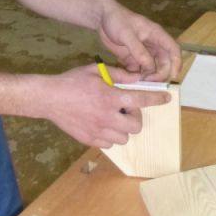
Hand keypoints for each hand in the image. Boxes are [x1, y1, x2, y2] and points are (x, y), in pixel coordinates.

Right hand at [38, 64, 169, 148]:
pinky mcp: (89, 139)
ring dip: (123, 129)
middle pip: (136, 127)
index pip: (141, 100)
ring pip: (124, 138)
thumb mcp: (96, 71)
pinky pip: (109, 144)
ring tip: (112, 118)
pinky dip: (110, 136)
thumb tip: (137, 78)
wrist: (49, 98)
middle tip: (125, 110)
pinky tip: (101, 124)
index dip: (157, 99)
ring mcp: (98, 131)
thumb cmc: (73, 81)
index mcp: (110, 97)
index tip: (166, 98)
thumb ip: (119, 74)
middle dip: (135, 118)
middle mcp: (107, 117)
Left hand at [97, 1, 181, 80]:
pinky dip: (136, 77)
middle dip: (160, 74)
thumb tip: (150, 67)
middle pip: (164, 63)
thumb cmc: (117, 20)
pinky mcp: (133, 58)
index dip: (177, 63)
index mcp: (156, 35)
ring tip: (139, 84)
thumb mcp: (127, 34)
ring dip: (149, 78)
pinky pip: (139, 71)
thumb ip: (139, 50)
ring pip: (152, 69)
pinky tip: (130, 81)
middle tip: (149, 83)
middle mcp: (153, 45)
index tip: (173, 76)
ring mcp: (143, 53)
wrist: (102, 18)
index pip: (173, 49)